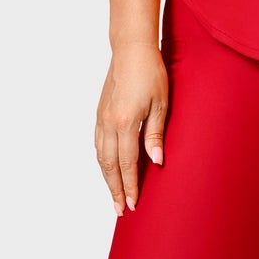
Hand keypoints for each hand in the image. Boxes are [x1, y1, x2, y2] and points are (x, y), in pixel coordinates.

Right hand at [95, 42, 169, 215]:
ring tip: (114, 194)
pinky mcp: (100, 112)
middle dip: (115, 189)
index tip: (133, 204)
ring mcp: (101, 117)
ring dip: (107, 178)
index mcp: (125, 122)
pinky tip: (107, 168)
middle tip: (121, 209)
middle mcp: (108, 122)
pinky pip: (97, 143)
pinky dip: (101, 160)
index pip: (126, 163)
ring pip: (100, 156)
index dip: (130, 186)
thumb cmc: (151, 73)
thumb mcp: (161, 104)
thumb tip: (156, 162)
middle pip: (108, 165)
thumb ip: (155, 135)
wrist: (131, 50)